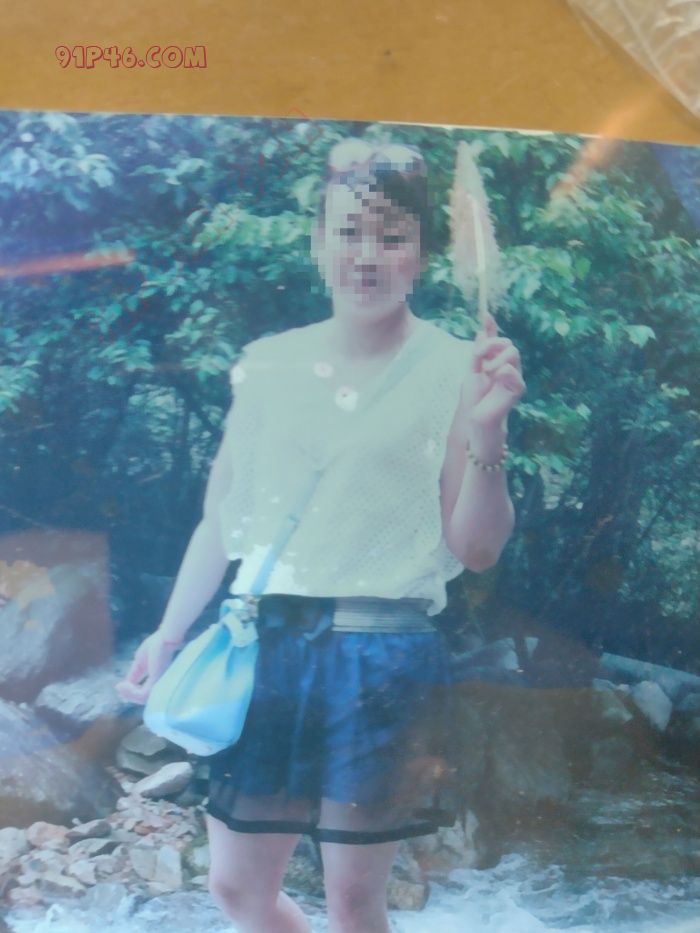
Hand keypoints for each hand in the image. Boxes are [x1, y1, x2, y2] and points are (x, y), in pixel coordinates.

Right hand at [115, 631, 181, 705]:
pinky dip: (131, 692)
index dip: (130, 693)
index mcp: (156, 680)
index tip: (120, 687)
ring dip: (128, 694)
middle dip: (128, 695)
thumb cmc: (156, 645)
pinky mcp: (157, 681)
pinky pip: (142, 694)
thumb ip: (134, 674)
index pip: (143, 693)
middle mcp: (159, 684)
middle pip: (142, 698)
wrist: (166, 636)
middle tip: (119, 688)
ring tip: (120, 686)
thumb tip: (121, 686)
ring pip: (141, 699)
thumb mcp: (139, 661)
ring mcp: (159, 683)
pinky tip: (124, 684)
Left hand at [468, 311, 525, 434]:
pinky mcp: (516, 389)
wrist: (475, 423)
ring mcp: (514, 378)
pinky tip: (494, 378)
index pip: (498, 341)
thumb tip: (482, 329)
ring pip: (512, 352)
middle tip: (480, 359)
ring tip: (487, 374)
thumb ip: (480, 352)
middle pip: (508, 344)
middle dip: (492, 345)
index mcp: (497, 363)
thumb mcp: (473, 371)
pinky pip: (512, 370)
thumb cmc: (474, 400)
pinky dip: (501, 371)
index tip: (485, 315)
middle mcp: (509, 368)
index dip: (492, 327)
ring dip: (495, 359)